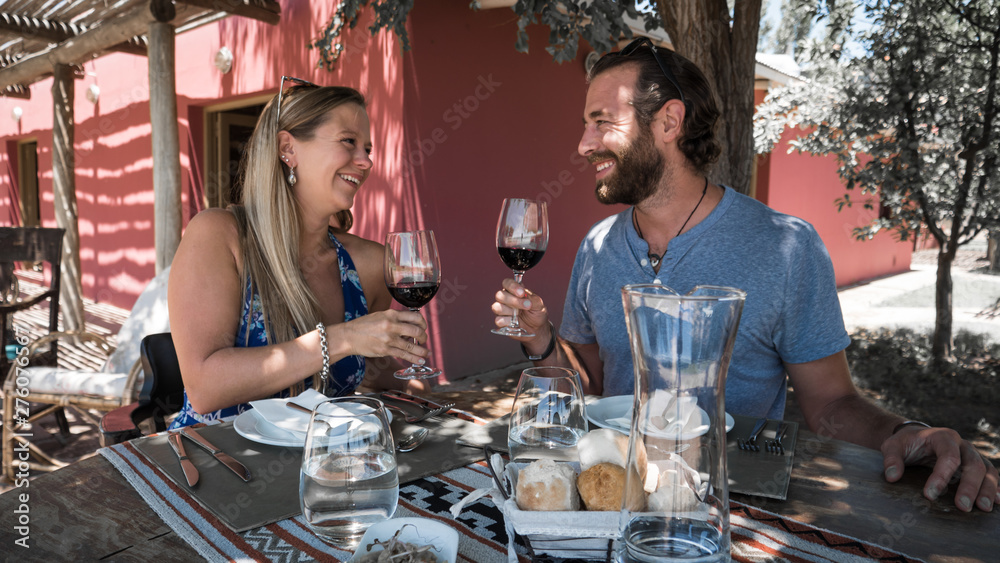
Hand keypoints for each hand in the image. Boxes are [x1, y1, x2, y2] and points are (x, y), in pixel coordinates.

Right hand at [338, 309, 428, 365]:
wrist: (349, 336)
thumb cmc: (364, 325)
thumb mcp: (380, 315)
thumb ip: (395, 319)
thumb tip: (410, 325)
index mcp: (391, 314)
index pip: (415, 317)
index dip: (423, 323)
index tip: (423, 328)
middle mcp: (392, 325)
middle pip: (416, 331)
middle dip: (424, 337)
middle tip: (424, 340)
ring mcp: (389, 339)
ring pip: (412, 346)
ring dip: (422, 351)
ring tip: (427, 353)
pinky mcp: (386, 350)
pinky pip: (404, 355)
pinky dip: (414, 359)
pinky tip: (420, 361)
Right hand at [491, 277, 549, 343]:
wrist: (537, 329)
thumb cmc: (536, 313)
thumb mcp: (538, 304)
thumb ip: (531, 298)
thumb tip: (523, 296)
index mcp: (514, 291)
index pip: (507, 283)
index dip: (512, 286)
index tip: (521, 293)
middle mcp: (505, 299)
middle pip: (499, 295)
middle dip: (513, 301)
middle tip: (527, 305)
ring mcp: (501, 310)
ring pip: (496, 307)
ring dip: (510, 311)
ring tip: (520, 314)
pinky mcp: (500, 321)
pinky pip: (498, 320)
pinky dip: (508, 321)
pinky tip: (516, 322)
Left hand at [881, 425, 998, 511]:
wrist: (916, 438)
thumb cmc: (906, 443)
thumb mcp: (893, 445)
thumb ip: (891, 458)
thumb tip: (892, 477)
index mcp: (943, 437)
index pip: (948, 456)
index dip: (941, 476)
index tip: (929, 495)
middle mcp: (962, 445)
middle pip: (973, 464)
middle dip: (969, 487)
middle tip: (963, 507)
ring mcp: (972, 455)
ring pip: (987, 470)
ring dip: (987, 490)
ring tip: (984, 508)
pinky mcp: (976, 466)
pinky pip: (991, 475)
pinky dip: (995, 487)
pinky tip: (997, 501)